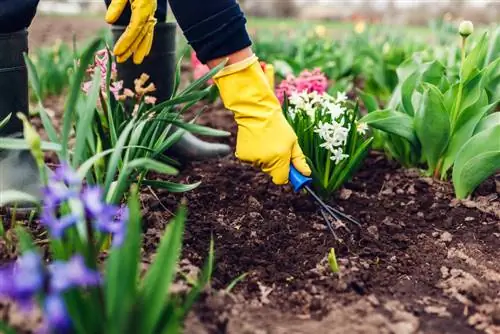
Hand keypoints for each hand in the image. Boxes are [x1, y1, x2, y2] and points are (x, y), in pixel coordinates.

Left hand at [105, 0, 156, 63]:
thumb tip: (109, 21)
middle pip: (140, 35)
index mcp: (143, 8)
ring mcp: (151, 13)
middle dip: (131, 49)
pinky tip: (146, 49)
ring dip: (141, 48)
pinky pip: (149, 29)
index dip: (126, 42)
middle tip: (121, 60)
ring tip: (137, 61)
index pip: (134, 29)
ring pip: (147, 34)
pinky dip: (147, 40)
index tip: (117, 52)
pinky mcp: (150, 11)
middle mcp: (149, 13)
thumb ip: (117, 5)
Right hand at [213, 55, 310, 183]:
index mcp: (279, 158)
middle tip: (277, 147)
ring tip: (266, 141)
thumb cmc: (278, 125)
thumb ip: (299, 160)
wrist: (257, 112)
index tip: (288, 169)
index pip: (281, 180)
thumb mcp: (293, 141)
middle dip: (276, 164)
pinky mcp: (242, 156)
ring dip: (264, 158)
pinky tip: (256, 141)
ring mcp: (252, 159)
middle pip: (271, 172)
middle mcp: (265, 161)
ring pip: (261, 166)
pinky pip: (252, 160)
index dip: (286, 175)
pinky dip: (254, 154)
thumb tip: (306, 174)